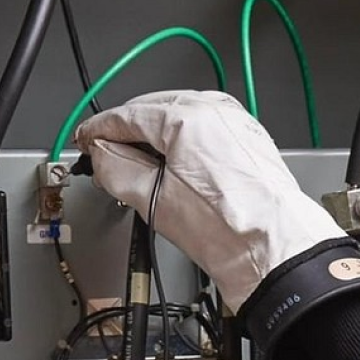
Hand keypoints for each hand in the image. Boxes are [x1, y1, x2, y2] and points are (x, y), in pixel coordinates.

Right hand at [74, 90, 346, 313]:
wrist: (274, 251)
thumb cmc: (227, 230)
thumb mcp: (153, 200)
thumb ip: (115, 169)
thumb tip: (101, 155)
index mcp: (188, 115)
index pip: (126, 115)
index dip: (98, 130)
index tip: (84, 140)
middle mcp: (214, 109)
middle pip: (152, 110)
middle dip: (125, 133)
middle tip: (104, 156)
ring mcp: (233, 121)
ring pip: (177, 119)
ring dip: (152, 138)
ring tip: (135, 167)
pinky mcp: (245, 138)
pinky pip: (200, 130)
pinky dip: (179, 142)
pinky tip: (169, 166)